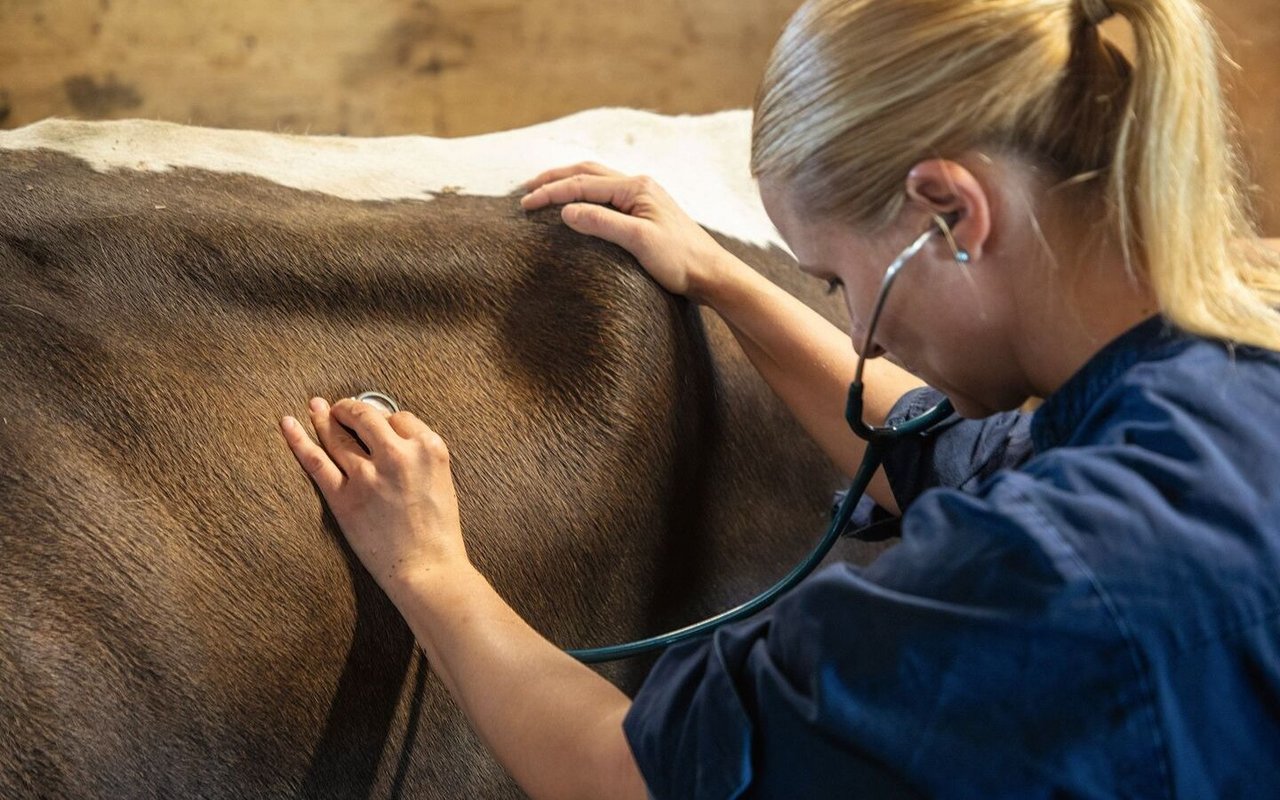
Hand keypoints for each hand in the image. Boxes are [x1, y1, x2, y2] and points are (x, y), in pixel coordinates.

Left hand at [280, 397, 468, 597]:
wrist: (427, 569)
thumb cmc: (438, 531)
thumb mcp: (442, 481)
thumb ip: (418, 457)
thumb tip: (390, 439)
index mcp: (429, 448)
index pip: (399, 417)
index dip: (385, 419)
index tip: (377, 423)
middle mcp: (398, 455)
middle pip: (366, 417)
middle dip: (350, 409)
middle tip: (341, 408)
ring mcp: (368, 476)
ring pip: (338, 436)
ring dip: (324, 418)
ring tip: (316, 408)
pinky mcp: (344, 498)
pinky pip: (316, 461)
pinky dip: (299, 440)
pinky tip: (288, 424)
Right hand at [521, 162, 729, 302]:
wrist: (712, 275)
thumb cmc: (681, 260)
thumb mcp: (639, 241)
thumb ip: (602, 222)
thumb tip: (565, 210)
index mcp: (636, 188)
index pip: (583, 183)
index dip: (551, 192)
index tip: (524, 203)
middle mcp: (639, 186)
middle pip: (587, 172)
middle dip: (555, 178)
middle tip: (526, 188)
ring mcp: (643, 198)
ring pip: (597, 181)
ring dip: (569, 183)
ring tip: (545, 191)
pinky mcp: (645, 213)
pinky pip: (606, 196)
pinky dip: (584, 195)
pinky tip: (577, 206)